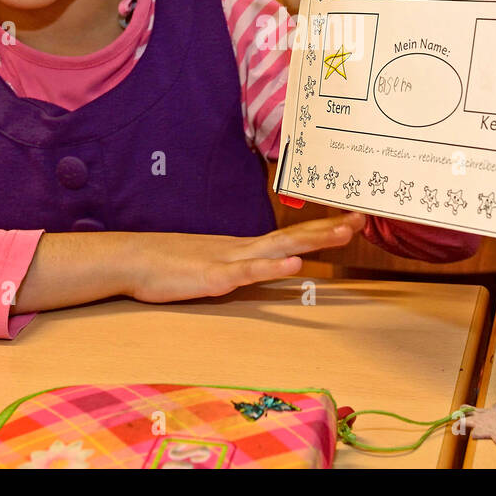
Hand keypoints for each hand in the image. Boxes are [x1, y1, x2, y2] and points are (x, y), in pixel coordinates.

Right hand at [123, 212, 363, 302]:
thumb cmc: (168, 265)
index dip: (322, 229)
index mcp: (243, 248)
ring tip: (342, 234)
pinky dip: (273, 266)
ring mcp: (229, 260)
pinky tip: (295, 263)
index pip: (290, 236)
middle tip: (363, 218)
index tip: (352, 220)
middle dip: (329, 229)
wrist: (132, 260)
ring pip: (279, 247)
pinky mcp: (214, 277)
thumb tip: (257, 269)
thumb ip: (235, 268)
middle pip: (293, 236)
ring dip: (312, 240)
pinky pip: (249, 272)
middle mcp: (242, 249)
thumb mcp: (210, 267)